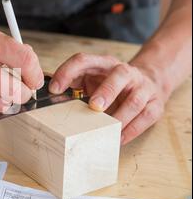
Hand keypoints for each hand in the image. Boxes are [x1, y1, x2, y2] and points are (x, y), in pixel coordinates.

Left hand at [49, 53, 168, 144]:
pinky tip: (119, 138)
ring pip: (135, 99)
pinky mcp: (155, 103)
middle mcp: (124, 72)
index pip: (83, 60)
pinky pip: (146, 115)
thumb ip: (70, 82)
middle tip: (94, 106)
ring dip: (121, 115)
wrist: (147, 82)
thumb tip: (43, 90)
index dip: (67, 72)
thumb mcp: (89, 78)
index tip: (55, 89)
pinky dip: (132, 129)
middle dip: (106, 91)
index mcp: (102, 64)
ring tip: (108, 128)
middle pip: (119, 75)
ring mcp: (142, 87)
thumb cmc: (110, 83)